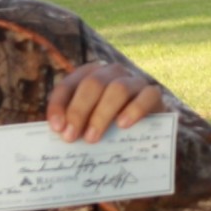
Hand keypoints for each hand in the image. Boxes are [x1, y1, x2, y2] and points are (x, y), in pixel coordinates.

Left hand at [47, 61, 164, 142]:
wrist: (147, 129)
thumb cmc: (108, 127)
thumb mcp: (87, 124)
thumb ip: (73, 124)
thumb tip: (59, 133)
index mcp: (88, 75)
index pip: (68, 85)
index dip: (59, 105)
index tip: (56, 128)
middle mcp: (111, 73)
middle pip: (92, 84)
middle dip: (78, 111)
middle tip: (71, 137)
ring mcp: (134, 81)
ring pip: (117, 89)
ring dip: (101, 114)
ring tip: (92, 138)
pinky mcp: (153, 94)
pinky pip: (146, 97)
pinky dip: (133, 110)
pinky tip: (122, 125)